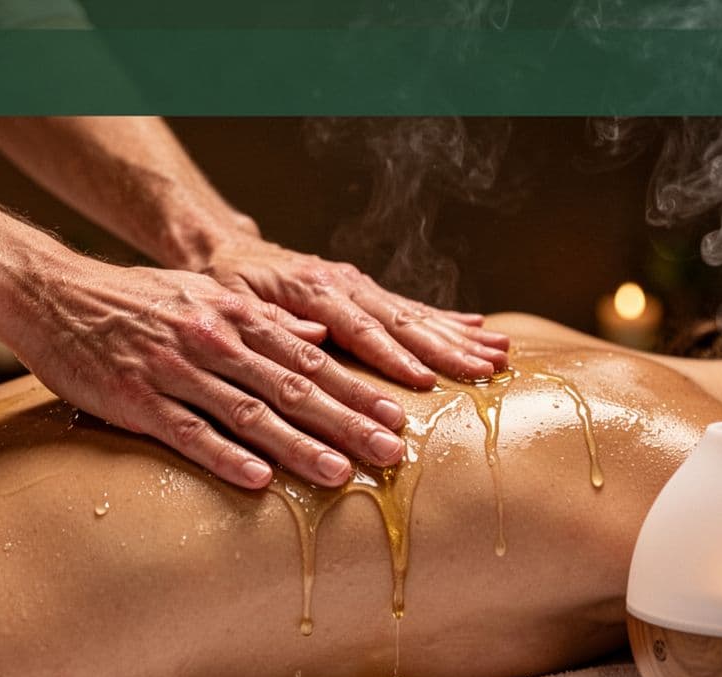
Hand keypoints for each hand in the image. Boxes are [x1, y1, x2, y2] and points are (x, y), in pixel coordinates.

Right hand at [9, 259, 408, 489]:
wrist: (53, 291)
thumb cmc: (134, 298)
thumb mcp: (205, 295)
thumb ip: (264, 318)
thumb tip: (319, 336)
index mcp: (235, 316)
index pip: (310, 358)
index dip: (356, 389)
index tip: (395, 416)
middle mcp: (214, 341)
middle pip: (293, 388)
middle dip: (347, 423)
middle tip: (391, 454)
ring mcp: (175, 371)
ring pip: (249, 413)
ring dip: (299, 446)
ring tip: (340, 474)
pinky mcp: (136, 400)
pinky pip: (187, 433)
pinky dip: (223, 457)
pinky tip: (257, 482)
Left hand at [201, 236, 509, 388]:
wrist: (223, 249)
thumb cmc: (222, 284)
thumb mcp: (232, 304)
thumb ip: (272, 323)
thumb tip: (315, 340)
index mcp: (313, 289)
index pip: (361, 330)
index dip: (394, 358)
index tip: (426, 382)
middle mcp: (344, 283)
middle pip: (402, 321)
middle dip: (447, 349)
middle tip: (487, 370)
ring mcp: (358, 285)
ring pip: (415, 314)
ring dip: (459, 336)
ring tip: (499, 354)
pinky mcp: (365, 290)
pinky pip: (412, 306)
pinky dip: (448, 318)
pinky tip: (480, 328)